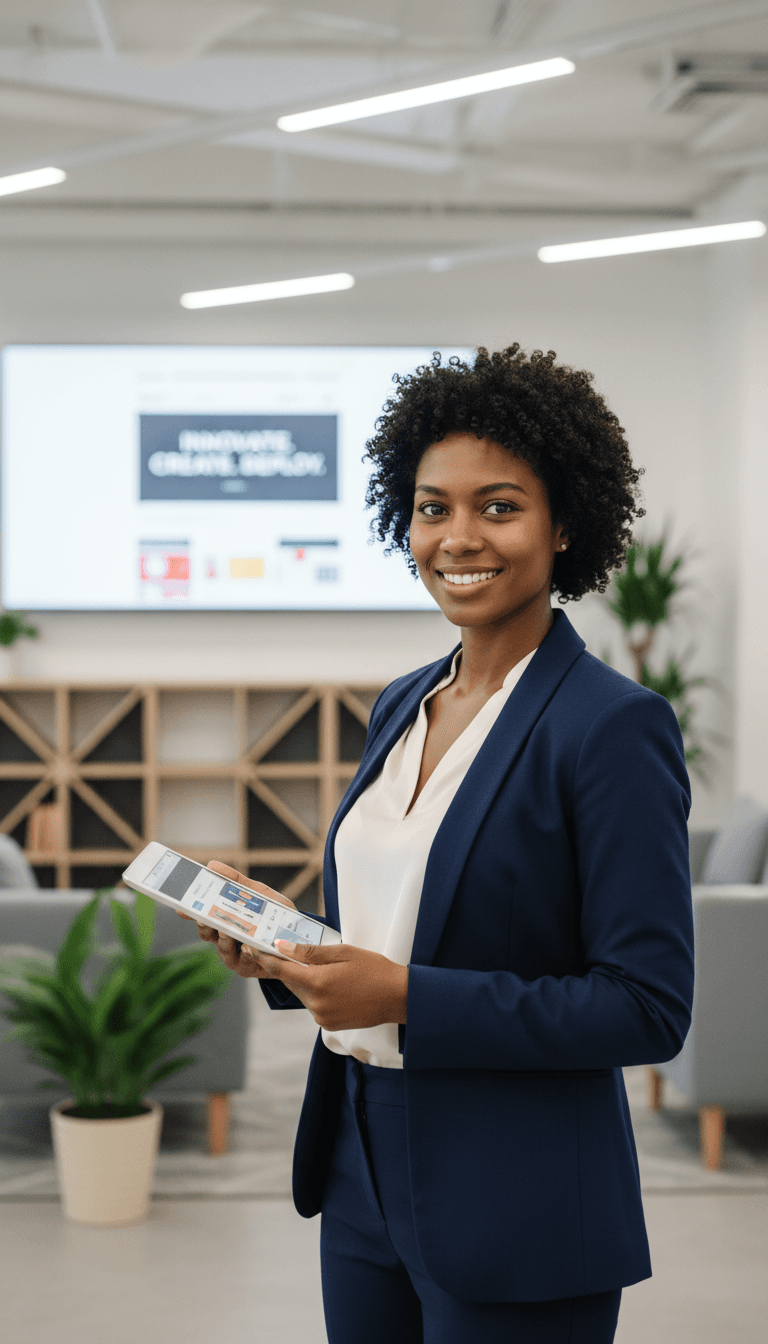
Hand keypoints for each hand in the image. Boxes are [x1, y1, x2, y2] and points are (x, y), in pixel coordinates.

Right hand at [176, 861, 296, 978]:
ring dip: (224, 942)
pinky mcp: (251, 968)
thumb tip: (213, 865)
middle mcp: (226, 940)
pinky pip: (245, 964)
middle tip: (203, 917)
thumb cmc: (275, 914)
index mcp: (225, 921)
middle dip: (204, 926)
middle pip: (207, 934)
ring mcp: (237, 956)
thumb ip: (237, 881)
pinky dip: (247, 956)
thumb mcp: (258, 893)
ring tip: (226, 931)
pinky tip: (250, 948)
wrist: (301, 937)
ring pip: (223, 951)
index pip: (202, 917)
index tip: (181, 907)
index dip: (190, 912)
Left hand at [238, 940, 408, 1031]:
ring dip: (304, 980)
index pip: (281, 970)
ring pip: (302, 994)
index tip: (252, 948)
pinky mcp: (328, 1024)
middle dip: (289, 967)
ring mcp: (322, 1017)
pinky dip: (316, 992)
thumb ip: (310, 952)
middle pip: (291, 982)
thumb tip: (282, 947)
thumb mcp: (343, 953)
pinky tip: (333, 984)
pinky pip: (313, 1004)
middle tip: (288, 951)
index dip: (264, 958)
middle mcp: (316, 1003)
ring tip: (324, 968)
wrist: (398, 998)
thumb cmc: (374, 969)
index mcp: (318, 982)